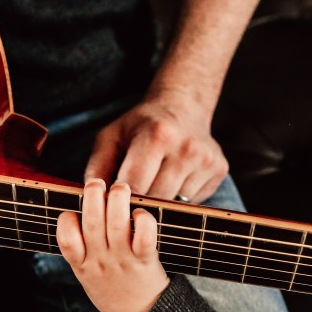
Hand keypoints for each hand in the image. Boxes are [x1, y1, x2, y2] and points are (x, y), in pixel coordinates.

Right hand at [57, 180, 169, 311]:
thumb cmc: (114, 291)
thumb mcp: (88, 276)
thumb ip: (81, 251)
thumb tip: (78, 213)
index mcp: (83, 265)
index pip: (66, 240)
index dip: (66, 221)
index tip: (72, 212)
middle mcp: (101, 261)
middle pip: (91, 224)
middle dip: (92, 197)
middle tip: (96, 182)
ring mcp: (122, 261)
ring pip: (116, 224)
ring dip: (117, 200)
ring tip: (120, 187)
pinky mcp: (145, 261)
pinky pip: (144, 237)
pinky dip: (142, 221)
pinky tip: (140, 213)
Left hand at [83, 89, 228, 203]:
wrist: (183, 107)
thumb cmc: (140, 126)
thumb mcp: (111, 137)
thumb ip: (97, 167)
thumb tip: (92, 200)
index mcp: (157, 135)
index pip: (135, 186)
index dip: (121, 200)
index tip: (112, 205)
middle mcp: (186, 147)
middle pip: (157, 199)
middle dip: (141, 204)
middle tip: (131, 200)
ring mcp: (206, 159)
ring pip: (176, 203)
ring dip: (162, 201)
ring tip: (156, 180)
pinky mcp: (219, 170)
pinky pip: (194, 200)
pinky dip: (181, 197)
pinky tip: (175, 178)